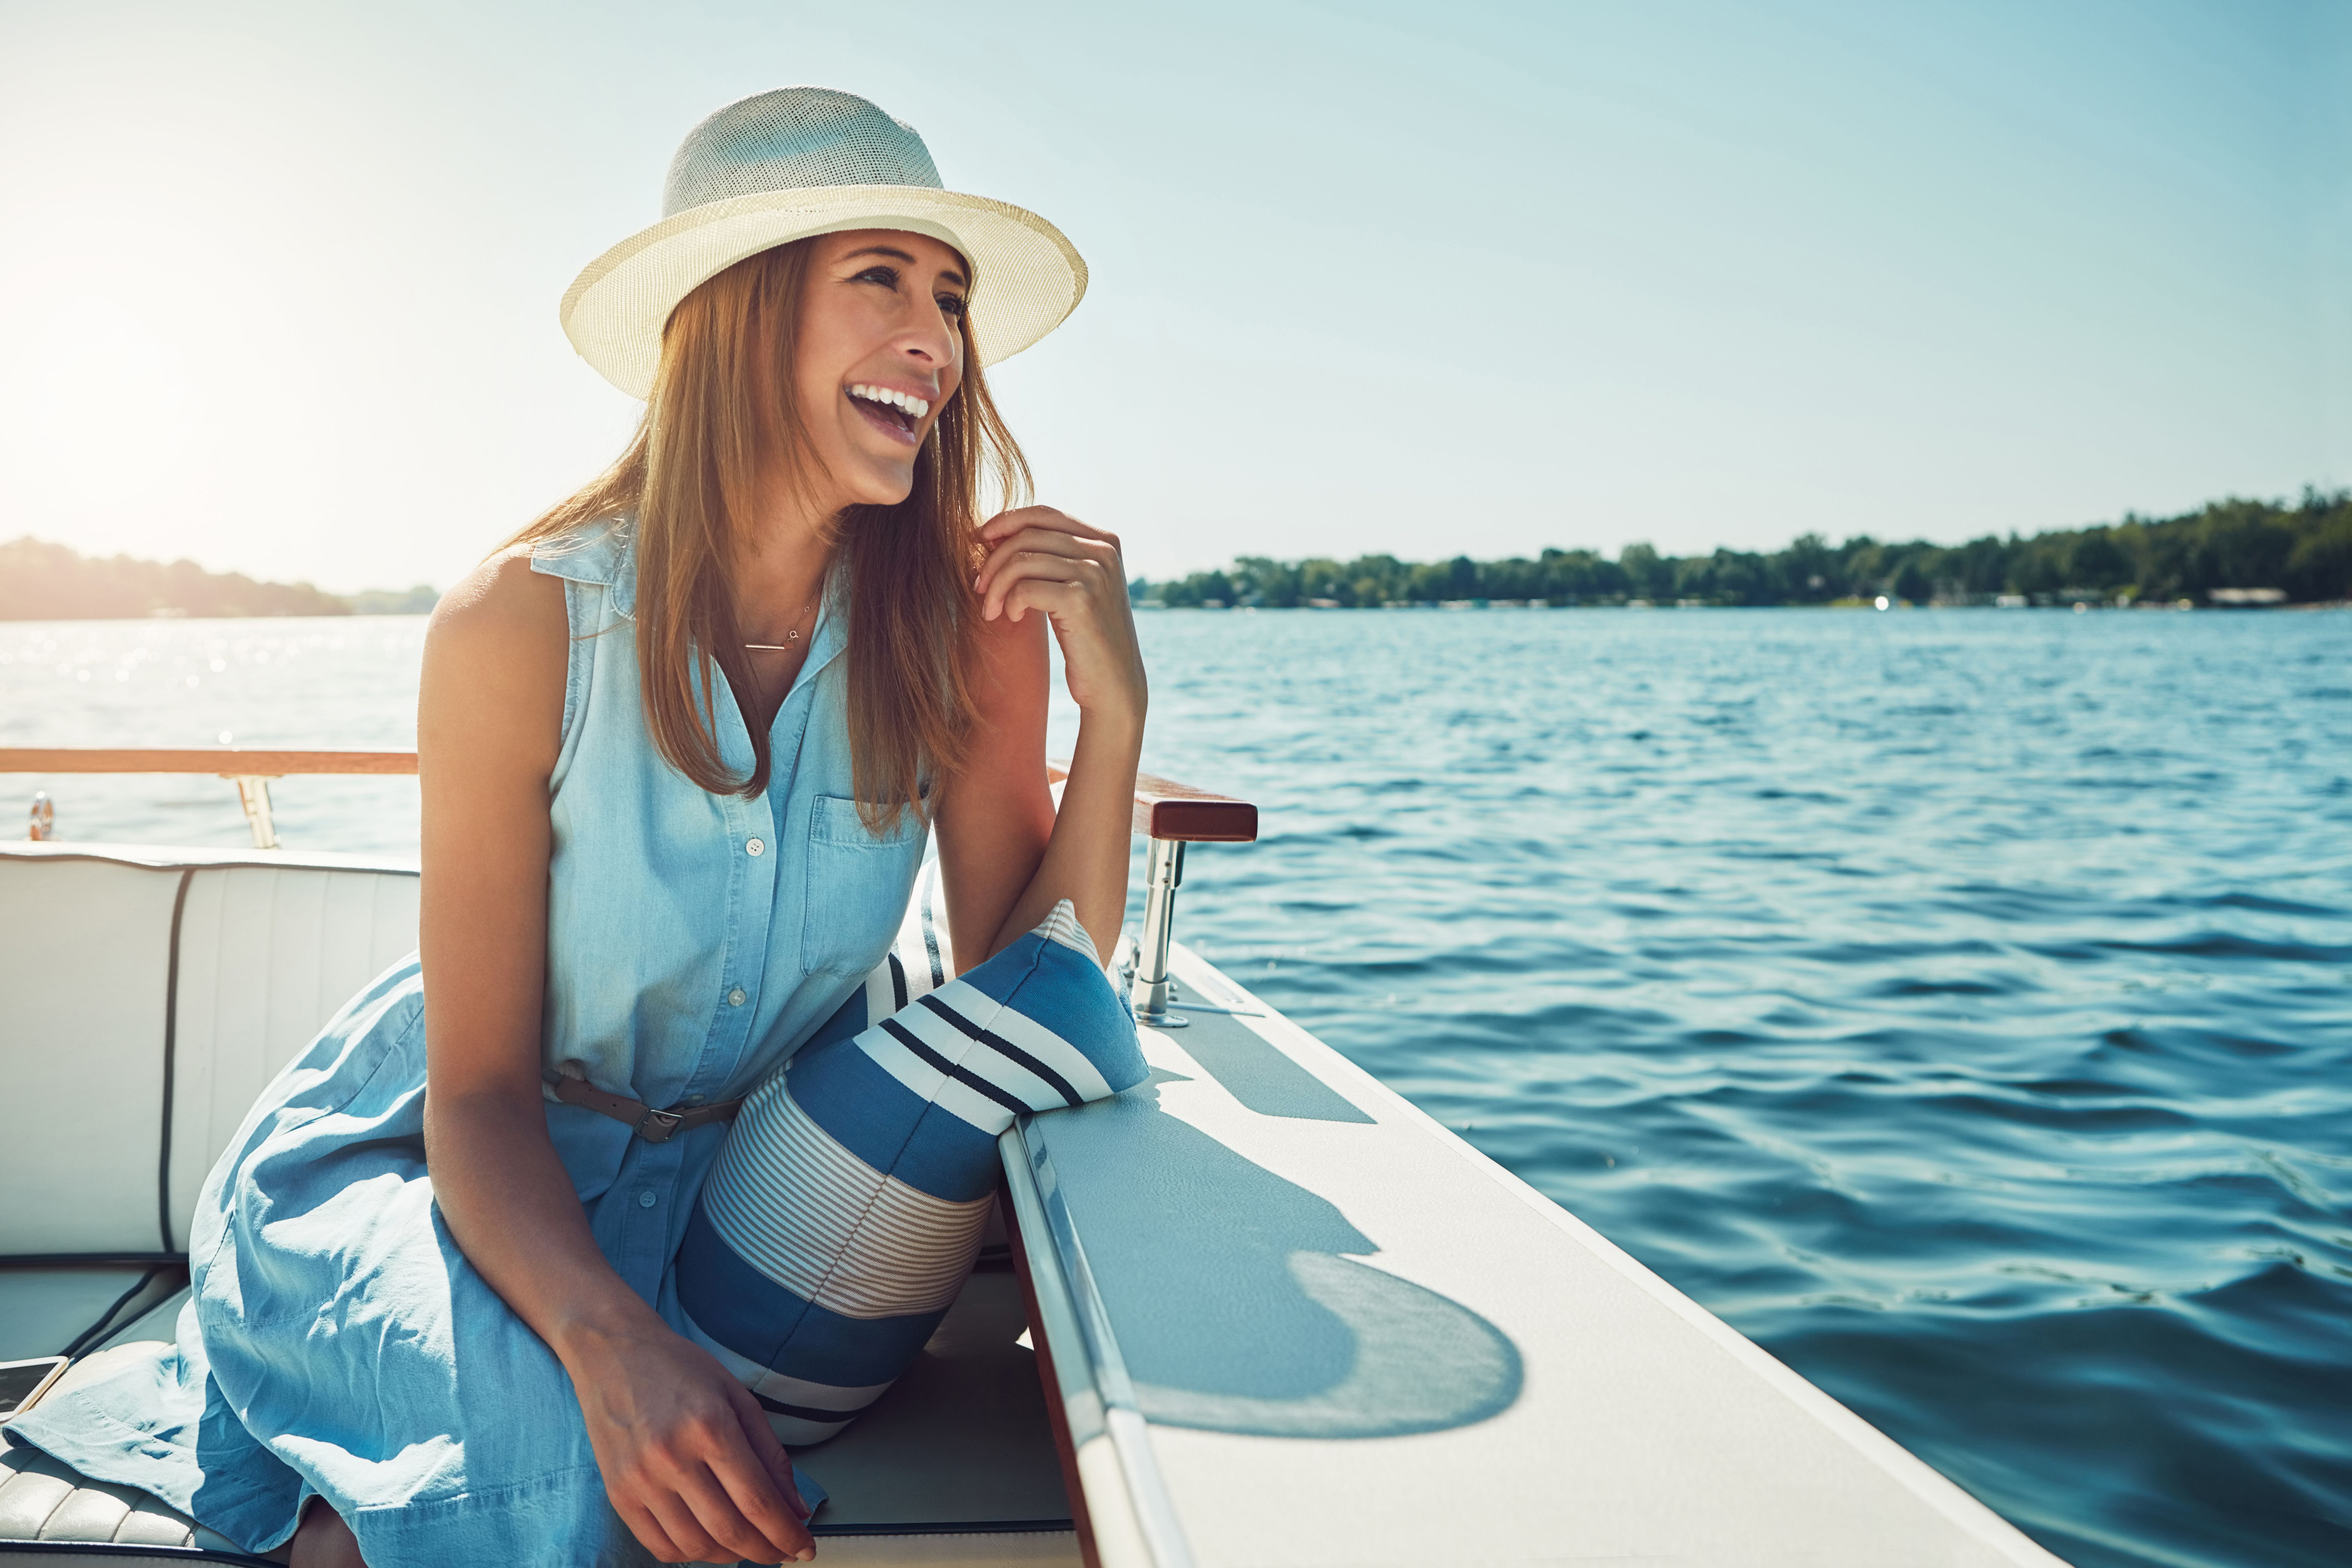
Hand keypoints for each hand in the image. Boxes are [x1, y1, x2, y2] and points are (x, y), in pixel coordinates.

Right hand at [561, 1312, 813, 1563]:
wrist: (614, 1353)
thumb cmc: (680, 1369)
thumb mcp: (738, 1397)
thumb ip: (771, 1455)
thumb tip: (796, 1509)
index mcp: (711, 1426)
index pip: (758, 1501)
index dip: (787, 1534)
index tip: (806, 1548)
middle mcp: (673, 1456)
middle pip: (729, 1529)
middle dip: (766, 1551)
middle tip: (783, 1553)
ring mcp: (641, 1478)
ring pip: (695, 1545)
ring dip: (730, 1557)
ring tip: (750, 1548)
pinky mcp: (618, 1493)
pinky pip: (659, 1545)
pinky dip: (691, 1555)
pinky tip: (710, 1544)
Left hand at [975, 507, 1147, 730]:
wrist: (1113, 684)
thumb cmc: (1087, 637)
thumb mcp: (1075, 587)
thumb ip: (1051, 557)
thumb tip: (995, 532)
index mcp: (1105, 540)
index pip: (1043, 513)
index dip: (1005, 521)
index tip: (978, 539)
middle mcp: (1104, 551)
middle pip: (1028, 536)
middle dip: (993, 560)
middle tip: (979, 586)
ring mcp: (1095, 573)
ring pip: (1022, 561)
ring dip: (995, 585)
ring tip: (990, 609)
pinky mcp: (1081, 600)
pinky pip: (1025, 588)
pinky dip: (1009, 602)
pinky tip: (1010, 617)